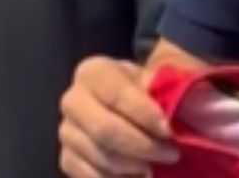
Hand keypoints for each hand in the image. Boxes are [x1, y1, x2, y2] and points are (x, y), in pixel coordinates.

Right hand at [58, 57, 176, 176]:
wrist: (129, 105)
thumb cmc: (148, 91)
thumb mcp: (157, 80)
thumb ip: (163, 88)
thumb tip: (172, 107)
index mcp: (93, 72)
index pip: (116, 94)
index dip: (144, 114)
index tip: (170, 130)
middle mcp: (72, 100)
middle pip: (104, 129)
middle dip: (142, 145)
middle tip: (171, 154)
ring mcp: (66, 131)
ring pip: (98, 156)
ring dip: (133, 166)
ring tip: (158, 167)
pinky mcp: (67, 158)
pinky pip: (89, 175)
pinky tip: (139, 176)